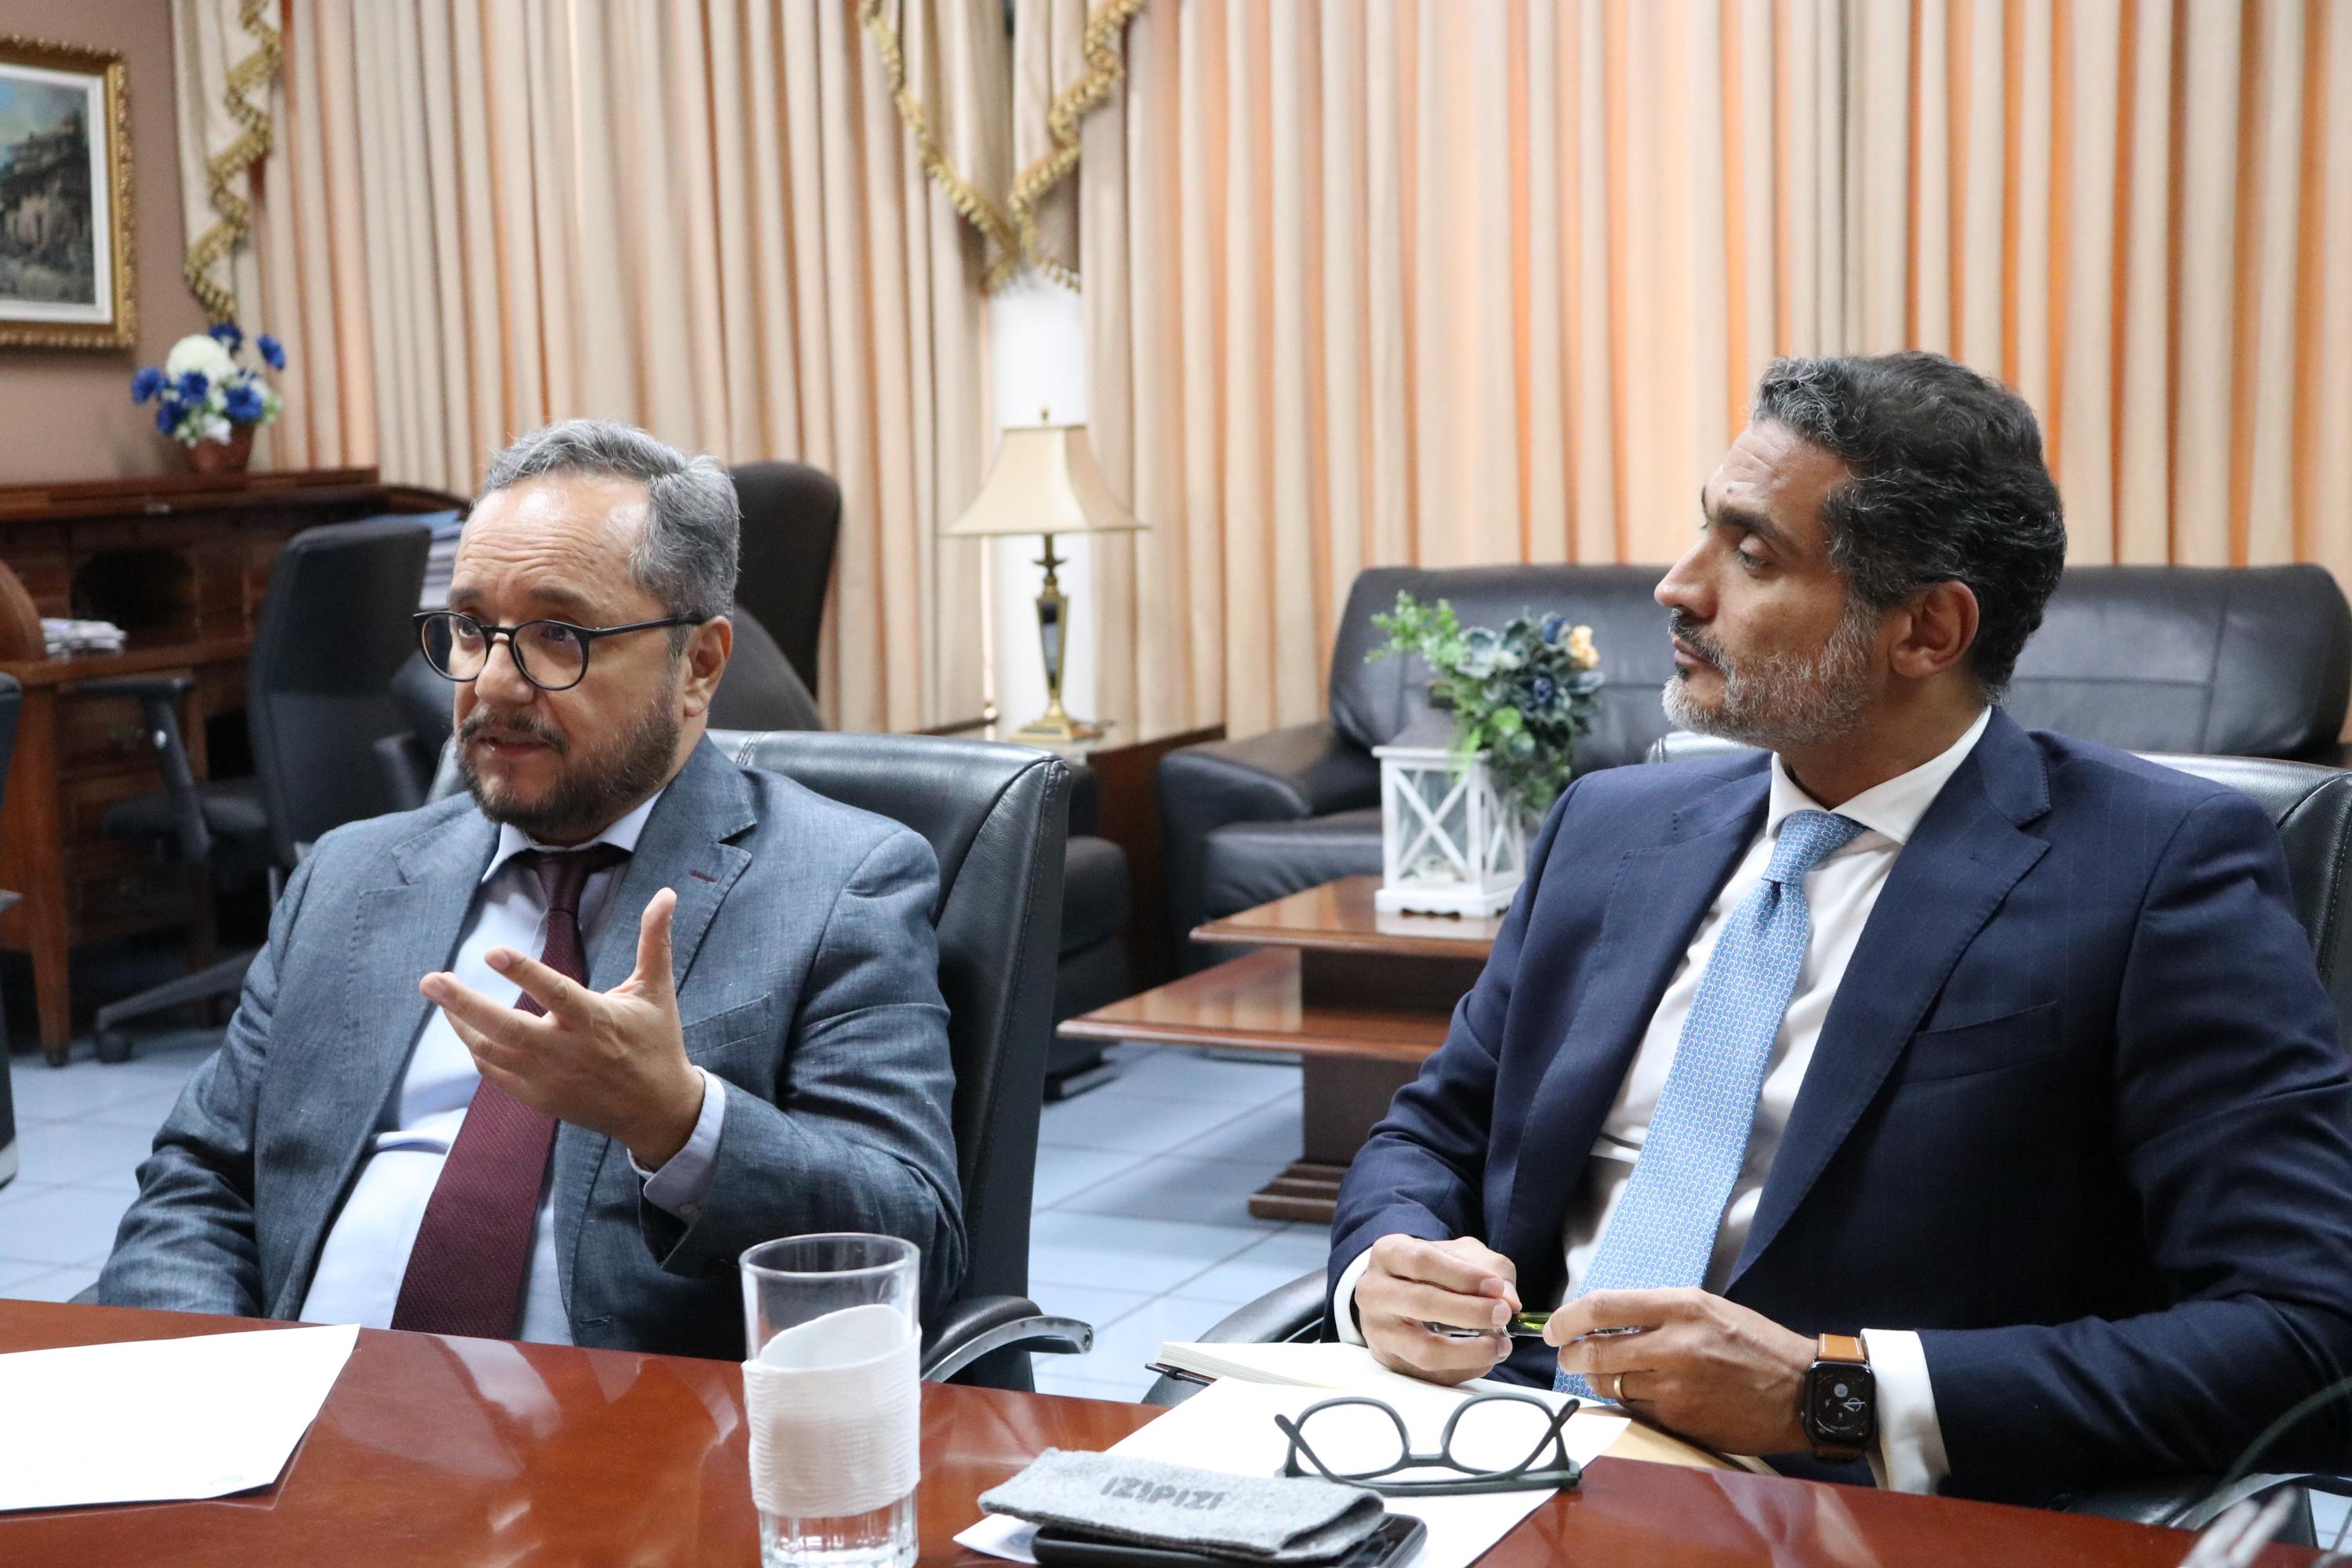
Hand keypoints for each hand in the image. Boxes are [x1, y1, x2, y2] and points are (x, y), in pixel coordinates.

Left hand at [421, 887, 704, 1168]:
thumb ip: (654, 941)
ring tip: (440, 998)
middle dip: (463, 1003)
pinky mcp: (539, 1097)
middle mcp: (567, 1051)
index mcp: (596, 1020)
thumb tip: (667, 894)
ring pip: (492, 1051)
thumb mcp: (657, 990)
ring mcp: (549, 1078)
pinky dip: (478, 1050)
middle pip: (506, 1027)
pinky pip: (495, 1073)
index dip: (524, 972)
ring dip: (461, 1024)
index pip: (555, 992)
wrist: (655, 1110)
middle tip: (430, 980)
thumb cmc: (656, 1042)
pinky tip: (467, 1029)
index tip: (491, 952)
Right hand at [1354, 1234, 1521, 1384]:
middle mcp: (1374, 1292)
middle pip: (1421, 1304)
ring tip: (1500, 1345)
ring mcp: (1378, 1331)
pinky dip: (1465, 1369)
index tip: (1496, 1288)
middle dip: (1469, 1312)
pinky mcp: (1390, 1362)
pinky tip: (1485, 1358)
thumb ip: (1490, 1268)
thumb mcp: (1460, 1254)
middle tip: (1503, 1315)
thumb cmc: (1432, 1270)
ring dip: (1470, 1351)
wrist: (1399, 1292)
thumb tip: (1509, 1300)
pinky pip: (1432, 1375)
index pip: (1422, 1262)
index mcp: (1388, 1254)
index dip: (1463, 1276)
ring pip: (1424, 1350)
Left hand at [1544, 1288, 1813, 1455]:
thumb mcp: (1710, 1308)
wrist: (1803, 1392)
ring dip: (1598, 1380)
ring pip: (1609, 1384)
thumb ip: (1659, 1310)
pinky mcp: (1680, 1421)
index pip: (1602, 1306)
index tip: (1554, 1327)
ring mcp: (1676, 1387)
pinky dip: (1626, 1402)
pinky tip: (1638, 1394)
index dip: (1567, 1318)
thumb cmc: (1756, 1345)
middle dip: (1570, 1356)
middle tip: (1567, 1355)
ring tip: (1605, 1373)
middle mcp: (1675, 1345)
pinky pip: (1633, 1410)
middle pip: (1594, 1351)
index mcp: (1682, 1307)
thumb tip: (1606, 1318)